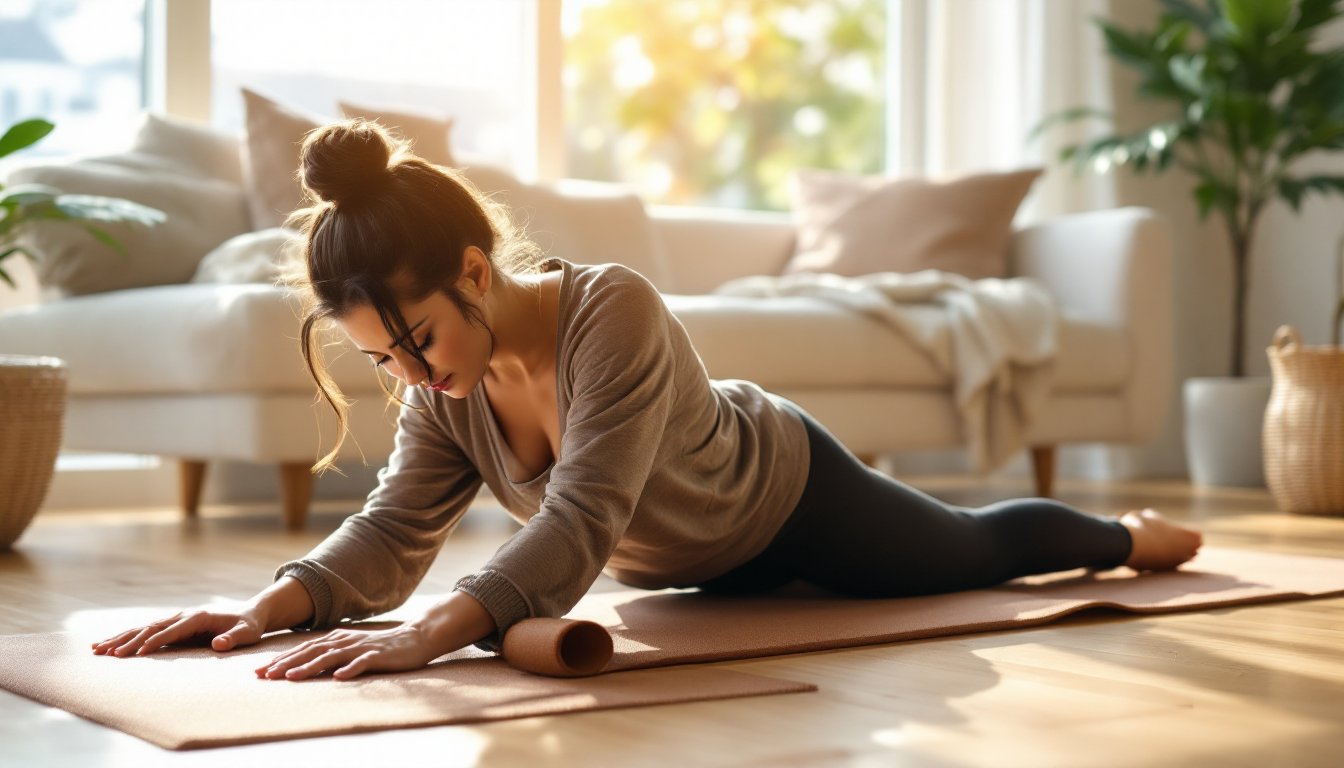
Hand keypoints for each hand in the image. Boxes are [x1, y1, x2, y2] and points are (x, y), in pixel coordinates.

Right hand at [91, 608, 265, 656]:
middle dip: (128, 641)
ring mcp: (176, 620)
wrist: (249, 614)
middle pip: (150, 628)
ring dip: (120, 638)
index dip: (155, 641)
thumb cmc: (248, 626)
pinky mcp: (172, 626)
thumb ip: (234, 638)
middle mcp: (183, 616)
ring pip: (143, 629)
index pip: (172, 630)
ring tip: (97, 649)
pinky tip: (109, 646)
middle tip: (107, 654)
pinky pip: (146, 632)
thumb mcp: (247, 633)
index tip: (138, 654)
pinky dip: (126, 638)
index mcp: (198, 617)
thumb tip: (219, 645)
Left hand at [256, 624, 444, 681]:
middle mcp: (345, 641)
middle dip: (286, 663)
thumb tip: (304, 666)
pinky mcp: (378, 655)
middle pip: (311, 652)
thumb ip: (331, 656)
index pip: (303, 649)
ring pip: (331, 657)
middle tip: (265, 675)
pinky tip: (338, 678)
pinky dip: (349, 669)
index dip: (281, 659)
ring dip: (310, 667)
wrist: (415, 638)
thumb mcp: (351, 650)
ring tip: (292, 677)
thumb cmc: (380, 648)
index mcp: (336, 640)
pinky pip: (362, 663)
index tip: (259, 672)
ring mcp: (361, 648)